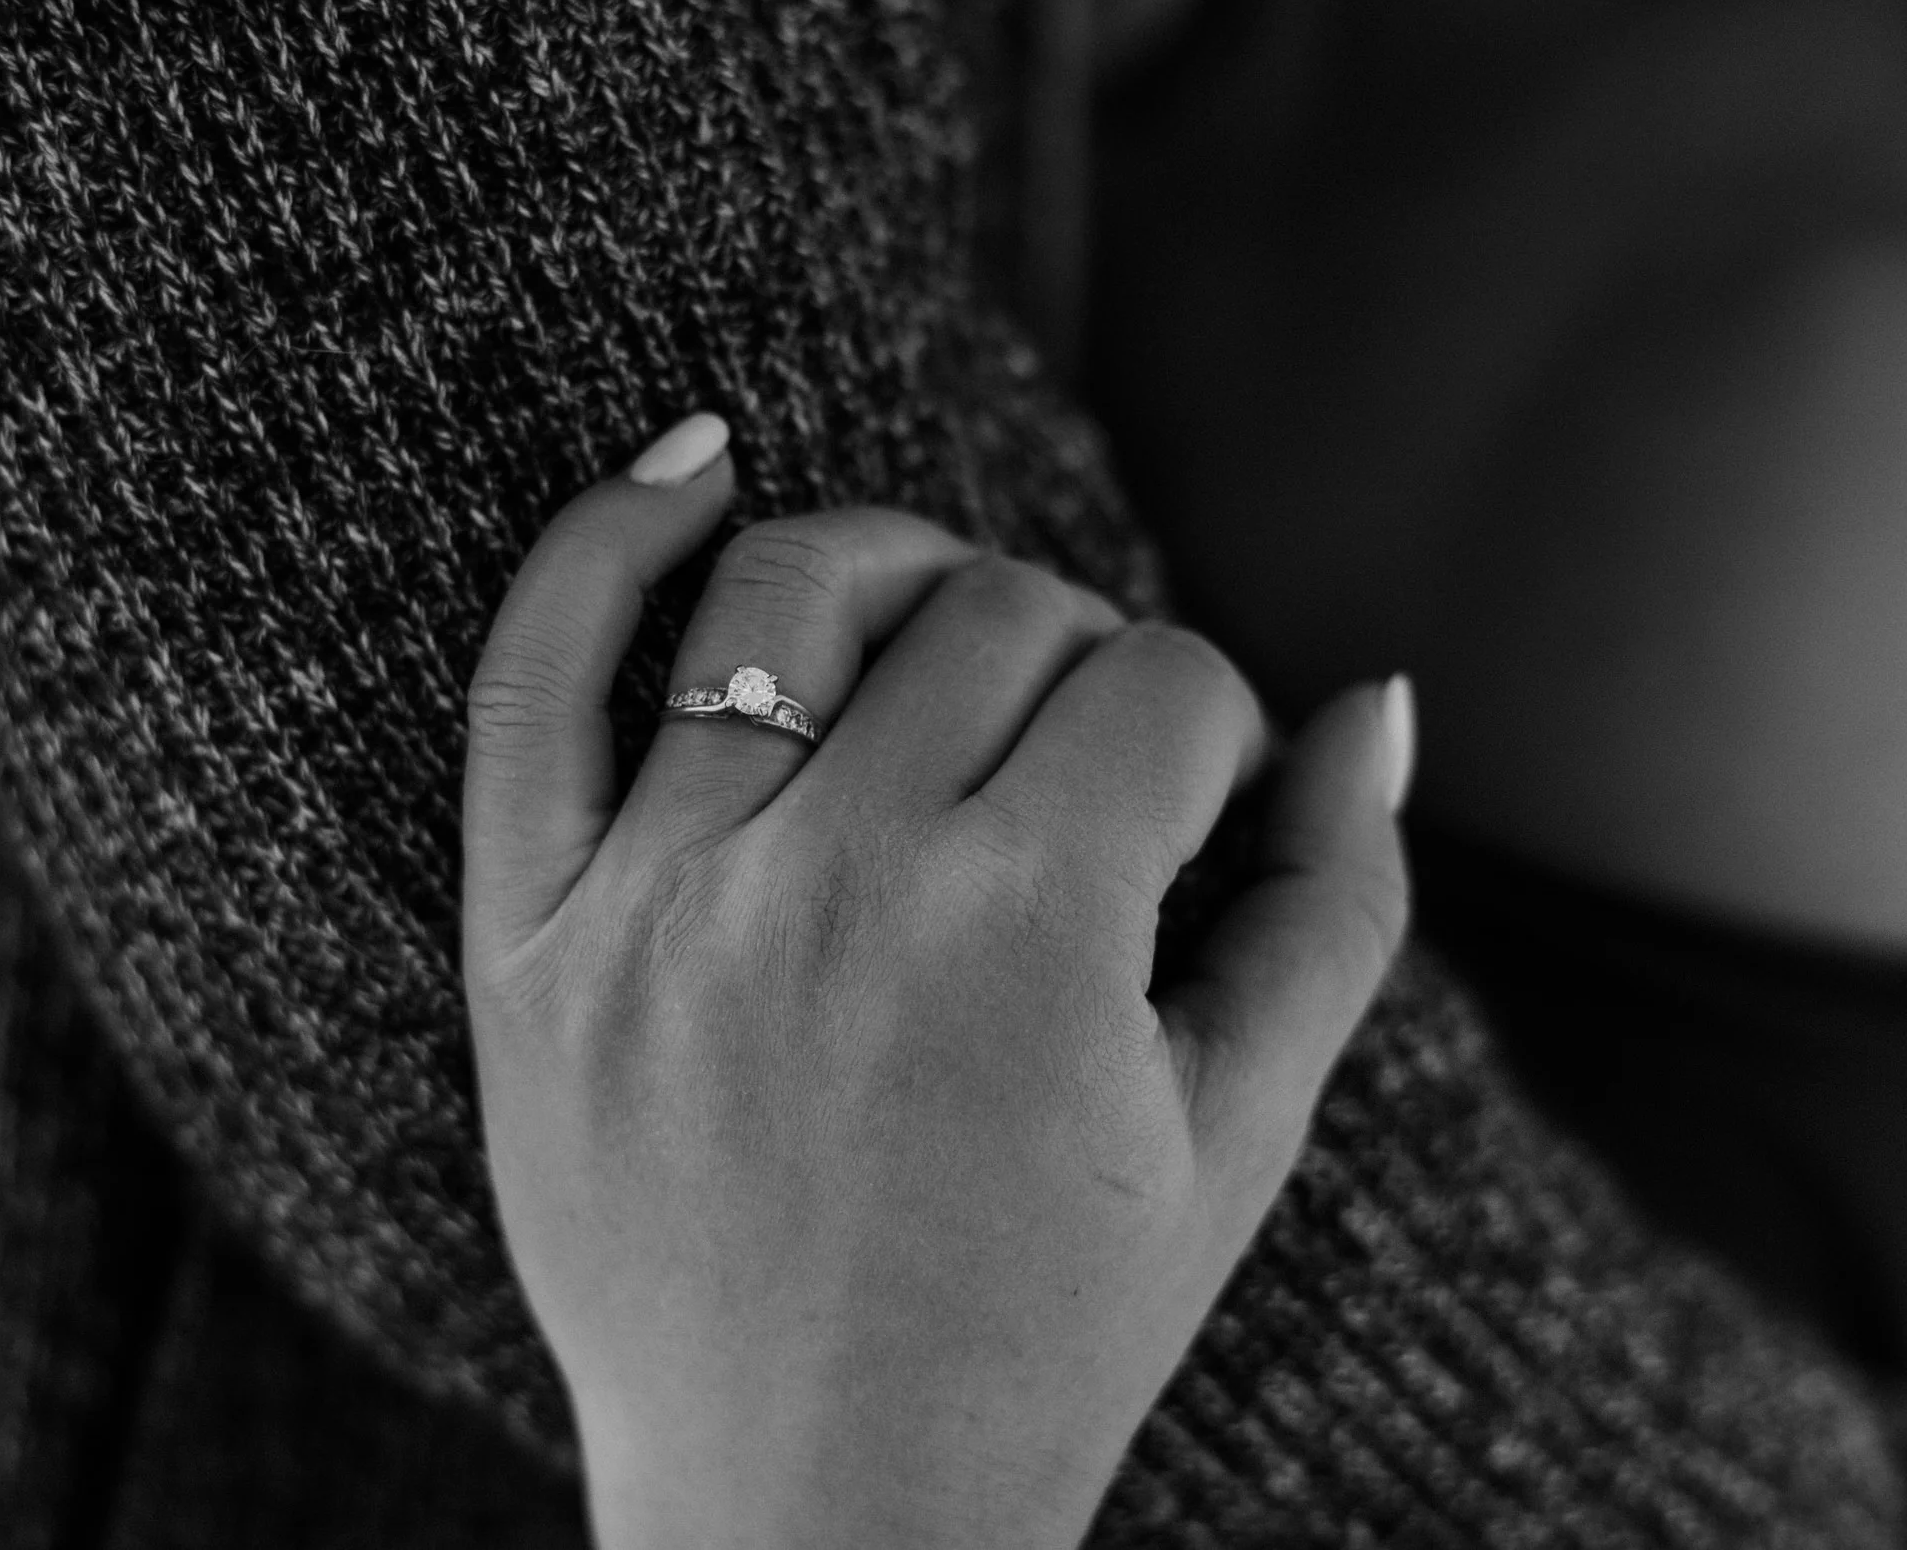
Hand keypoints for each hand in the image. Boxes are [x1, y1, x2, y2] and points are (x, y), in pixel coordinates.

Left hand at [460, 415, 1414, 1549]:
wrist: (806, 1520)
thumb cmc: (1047, 1332)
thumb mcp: (1240, 1138)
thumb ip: (1338, 904)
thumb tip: (1378, 698)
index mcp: (1031, 936)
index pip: (1165, 682)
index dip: (1211, 734)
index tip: (1189, 821)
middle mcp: (835, 887)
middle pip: (997, 612)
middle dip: (1078, 662)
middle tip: (1077, 778)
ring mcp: (657, 903)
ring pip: (789, 586)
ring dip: (902, 570)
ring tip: (941, 635)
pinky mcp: (528, 938)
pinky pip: (536, 672)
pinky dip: (609, 535)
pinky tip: (696, 462)